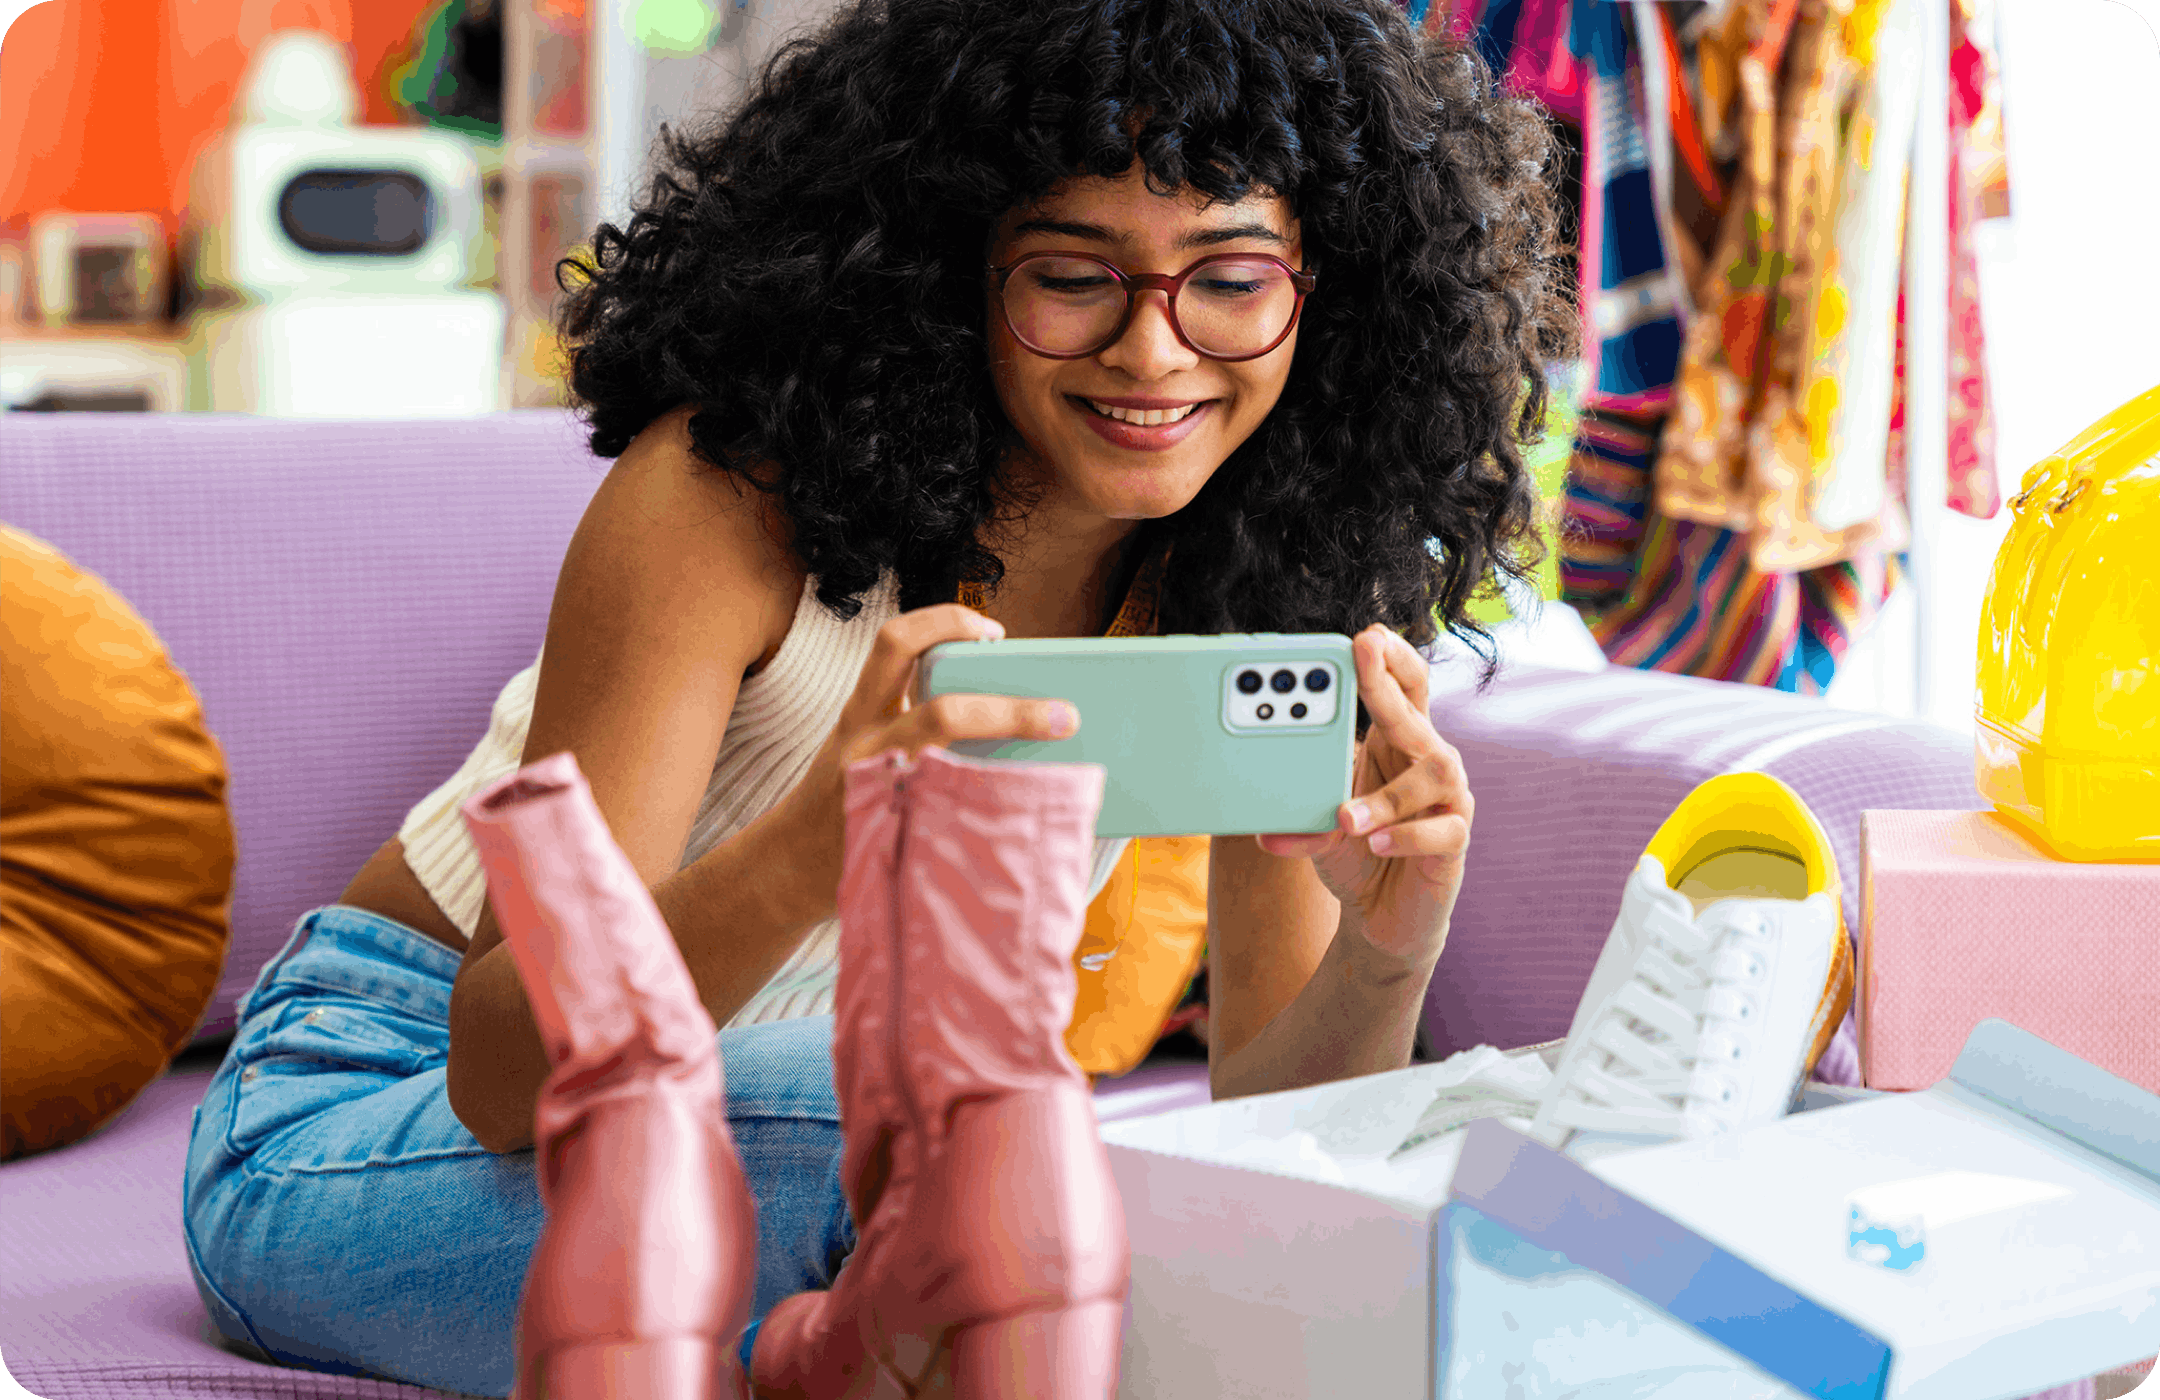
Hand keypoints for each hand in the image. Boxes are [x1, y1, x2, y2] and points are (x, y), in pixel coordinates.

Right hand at [770, 604, 1079, 922]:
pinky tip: (1038, 819)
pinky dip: (1000, 817)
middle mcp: (868, 748)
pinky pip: (956, 822)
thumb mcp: (859, 747)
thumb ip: (907, 724)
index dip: (946, 624)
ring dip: (1015, 762)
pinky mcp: (899, 840)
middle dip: (1009, 711)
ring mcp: (884, 798)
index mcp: (859, 715)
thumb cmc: (839, 798)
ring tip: (1060, 759)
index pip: (895, 646)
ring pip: (955, 774)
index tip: (993, 632)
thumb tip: (994, 712)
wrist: (787, 865)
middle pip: (941, 714)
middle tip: (1065, 712)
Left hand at [1255, 624, 1471, 962]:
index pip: (1403, 687)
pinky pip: (1444, 829)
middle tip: (1363, 655)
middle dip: (1387, 681)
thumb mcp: (1321, 829)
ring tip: (1346, 818)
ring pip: (1434, 772)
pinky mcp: (1455, 841)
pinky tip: (1375, 845)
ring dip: (1386, 795)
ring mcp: (1448, 799)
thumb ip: (1302, 818)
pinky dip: (1406, 836)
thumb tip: (1263, 826)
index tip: (1366, 635)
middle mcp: (1429, 761)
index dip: (1390, 657)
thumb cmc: (1356, 853)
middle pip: (1416, 711)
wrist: (1383, 916)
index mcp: (1397, 743)